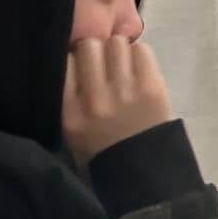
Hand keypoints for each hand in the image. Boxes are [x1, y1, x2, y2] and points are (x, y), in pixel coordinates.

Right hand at [62, 37, 171, 165]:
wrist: (142, 175)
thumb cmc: (104, 152)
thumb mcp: (73, 131)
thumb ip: (69, 96)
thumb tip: (73, 55)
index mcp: (71, 113)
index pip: (65, 61)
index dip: (75, 58)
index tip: (81, 64)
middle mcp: (95, 99)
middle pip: (89, 45)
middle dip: (95, 50)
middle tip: (103, 62)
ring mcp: (125, 91)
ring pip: (116, 42)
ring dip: (118, 51)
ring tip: (122, 66)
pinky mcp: (152, 86)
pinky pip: (142, 49)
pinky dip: (139, 55)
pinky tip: (138, 70)